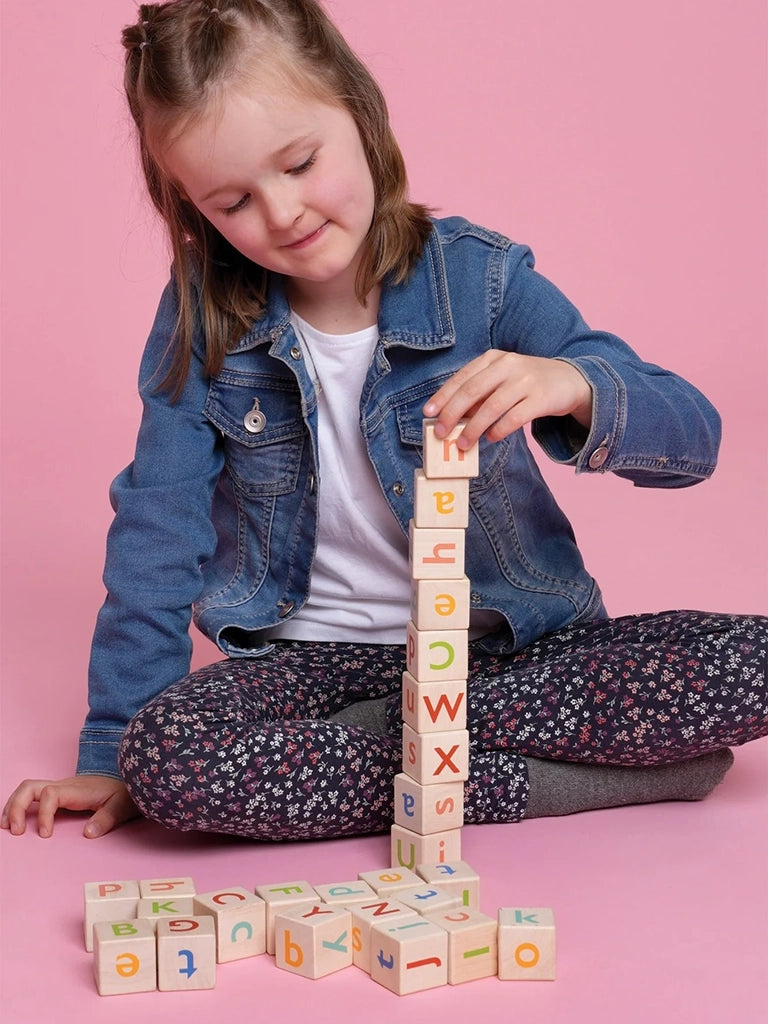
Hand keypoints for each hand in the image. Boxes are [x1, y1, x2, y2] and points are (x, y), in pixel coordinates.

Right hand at [1, 775, 138, 838]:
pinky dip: (21, 806)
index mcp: (77, 790)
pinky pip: (34, 796)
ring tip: (7, 828)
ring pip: (28, 789)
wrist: (131, 782)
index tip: (45, 835)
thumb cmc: (126, 794)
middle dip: (16, 807)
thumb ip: (107, 819)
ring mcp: (61, 788)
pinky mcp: (60, 794)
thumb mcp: (123, 807)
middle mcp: (65, 786)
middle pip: (30, 786)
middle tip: (14, 831)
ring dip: (14, 806)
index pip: (50, 794)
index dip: (43, 814)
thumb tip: (88, 833)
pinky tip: (17, 822)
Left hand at [423, 351, 592, 449]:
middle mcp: (509, 365)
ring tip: (462, 444)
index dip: (443, 396)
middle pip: (473, 390)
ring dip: (474, 428)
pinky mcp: (542, 398)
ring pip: (492, 406)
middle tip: (441, 433)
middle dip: (453, 413)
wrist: (571, 380)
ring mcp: (526, 380)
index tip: (428, 413)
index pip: (463, 377)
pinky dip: (499, 430)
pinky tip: (491, 438)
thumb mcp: (502, 379)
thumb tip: (452, 418)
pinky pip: (515, 417)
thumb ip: (480, 394)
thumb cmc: (528, 383)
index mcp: (494, 358)